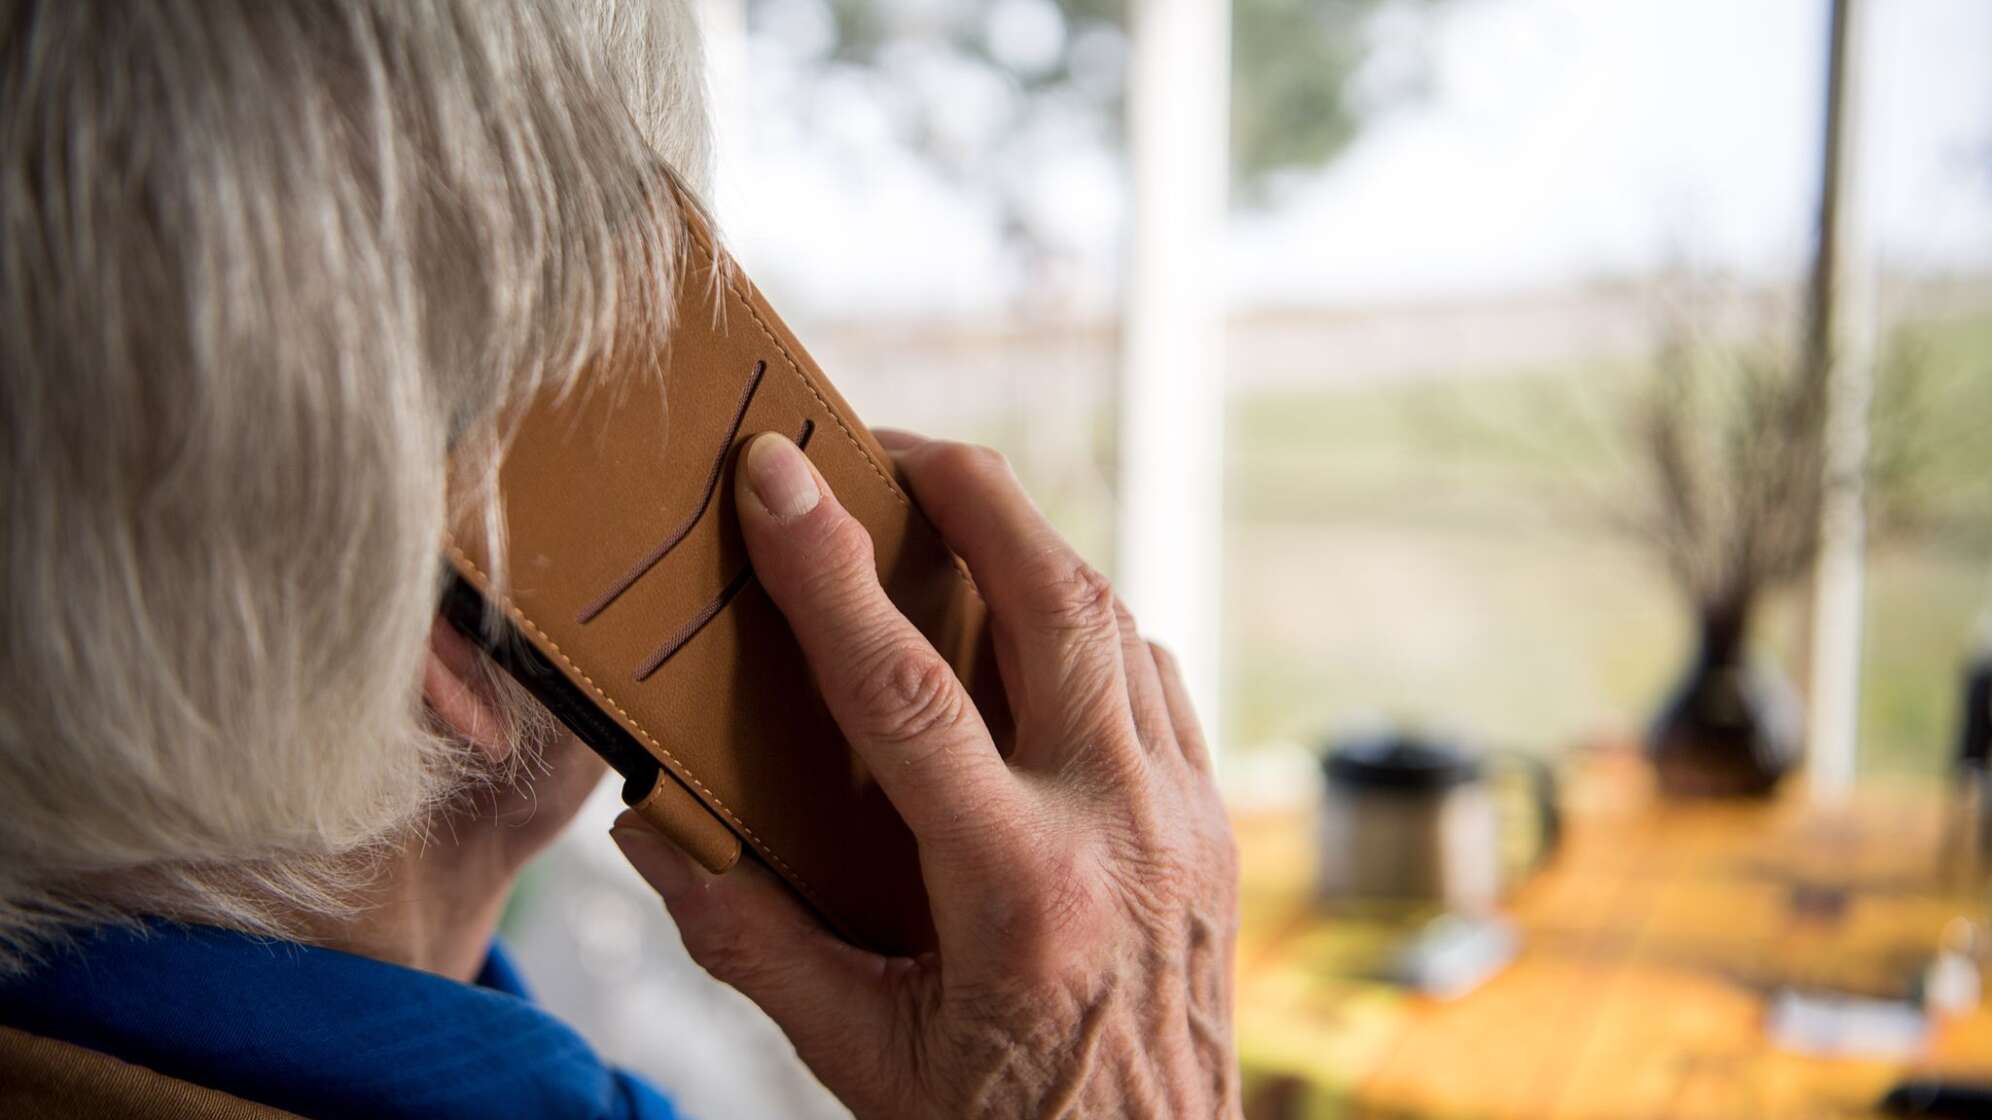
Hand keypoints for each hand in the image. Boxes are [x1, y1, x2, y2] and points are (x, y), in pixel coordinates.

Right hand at [611, 430, 1239, 1118]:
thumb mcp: (859, 1058)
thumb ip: (752, 940)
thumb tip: (653, 830)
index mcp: (1019, 893)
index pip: (905, 689)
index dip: (827, 567)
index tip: (773, 471)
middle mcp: (1122, 831)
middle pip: (1057, 600)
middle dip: (971, 491)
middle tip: (887, 444)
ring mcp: (1187, 820)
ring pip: (1120, 622)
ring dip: (1033, 549)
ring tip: (951, 518)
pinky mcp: (1215, 825)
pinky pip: (1156, 679)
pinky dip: (1092, 626)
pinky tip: (1034, 631)